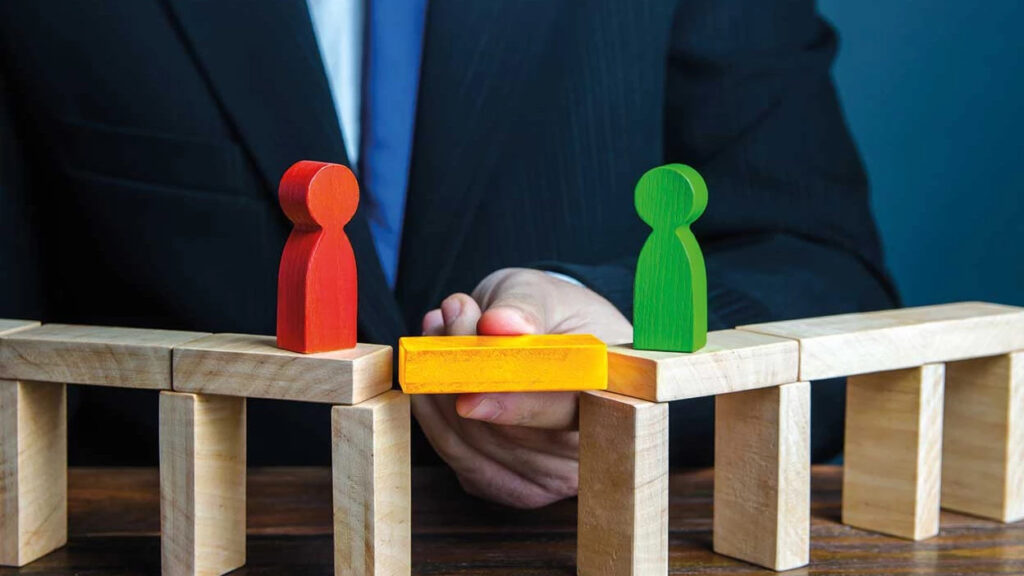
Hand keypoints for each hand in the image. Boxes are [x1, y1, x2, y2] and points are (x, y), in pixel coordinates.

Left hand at [412, 268, 631, 507]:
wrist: (545, 334)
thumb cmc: (551, 313)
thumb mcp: (542, 292)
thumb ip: (524, 306)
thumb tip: (500, 324)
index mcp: (611, 399)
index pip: (567, 413)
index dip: (518, 406)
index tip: (469, 394)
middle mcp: (585, 449)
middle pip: (510, 435)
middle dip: (464, 377)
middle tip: (449, 314)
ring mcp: (548, 476)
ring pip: (474, 446)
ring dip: (440, 389)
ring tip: (438, 329)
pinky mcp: (509, 485)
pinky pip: (457, 456)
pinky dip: (432, 412)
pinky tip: (433, 371)